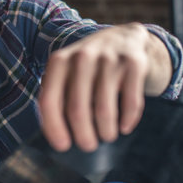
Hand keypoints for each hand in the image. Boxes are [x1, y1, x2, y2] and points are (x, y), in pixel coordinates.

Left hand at [38, 23, 171, 152]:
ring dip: (106, 131)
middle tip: (88, 145)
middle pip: (77, 110)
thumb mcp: (67, 72)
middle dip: (83, 136)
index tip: (63, 146)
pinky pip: (130, 103)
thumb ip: (58, 97)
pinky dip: (127, 120)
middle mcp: (82, 57)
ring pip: (103, 110)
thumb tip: (58, 136)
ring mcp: (109, 59)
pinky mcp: (133, 63)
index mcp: (59, 61)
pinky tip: (124, 126)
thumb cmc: (89, 65)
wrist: (124, 37)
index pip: (49, 101)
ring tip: (107, 135)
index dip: (54, 127)